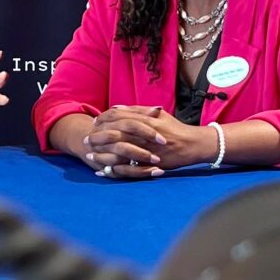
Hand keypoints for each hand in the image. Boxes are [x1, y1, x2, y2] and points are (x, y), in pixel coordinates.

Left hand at [83, 106, 214, 178]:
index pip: (119, 117)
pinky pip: (128, 168)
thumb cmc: (175, 129)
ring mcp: (146, 150)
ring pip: (118, 151)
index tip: (94, 123)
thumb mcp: (158, 114)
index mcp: (145, 120)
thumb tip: (117, 108)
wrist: (193, 145)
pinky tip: (103, 171)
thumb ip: (138, 111)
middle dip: (98, 137)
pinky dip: (114, 170)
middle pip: (115, 134)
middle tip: (86, 140)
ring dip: (102, 154)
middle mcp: (144, 134)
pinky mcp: (149, 164)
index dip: (104, 119)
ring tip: (90, 155)